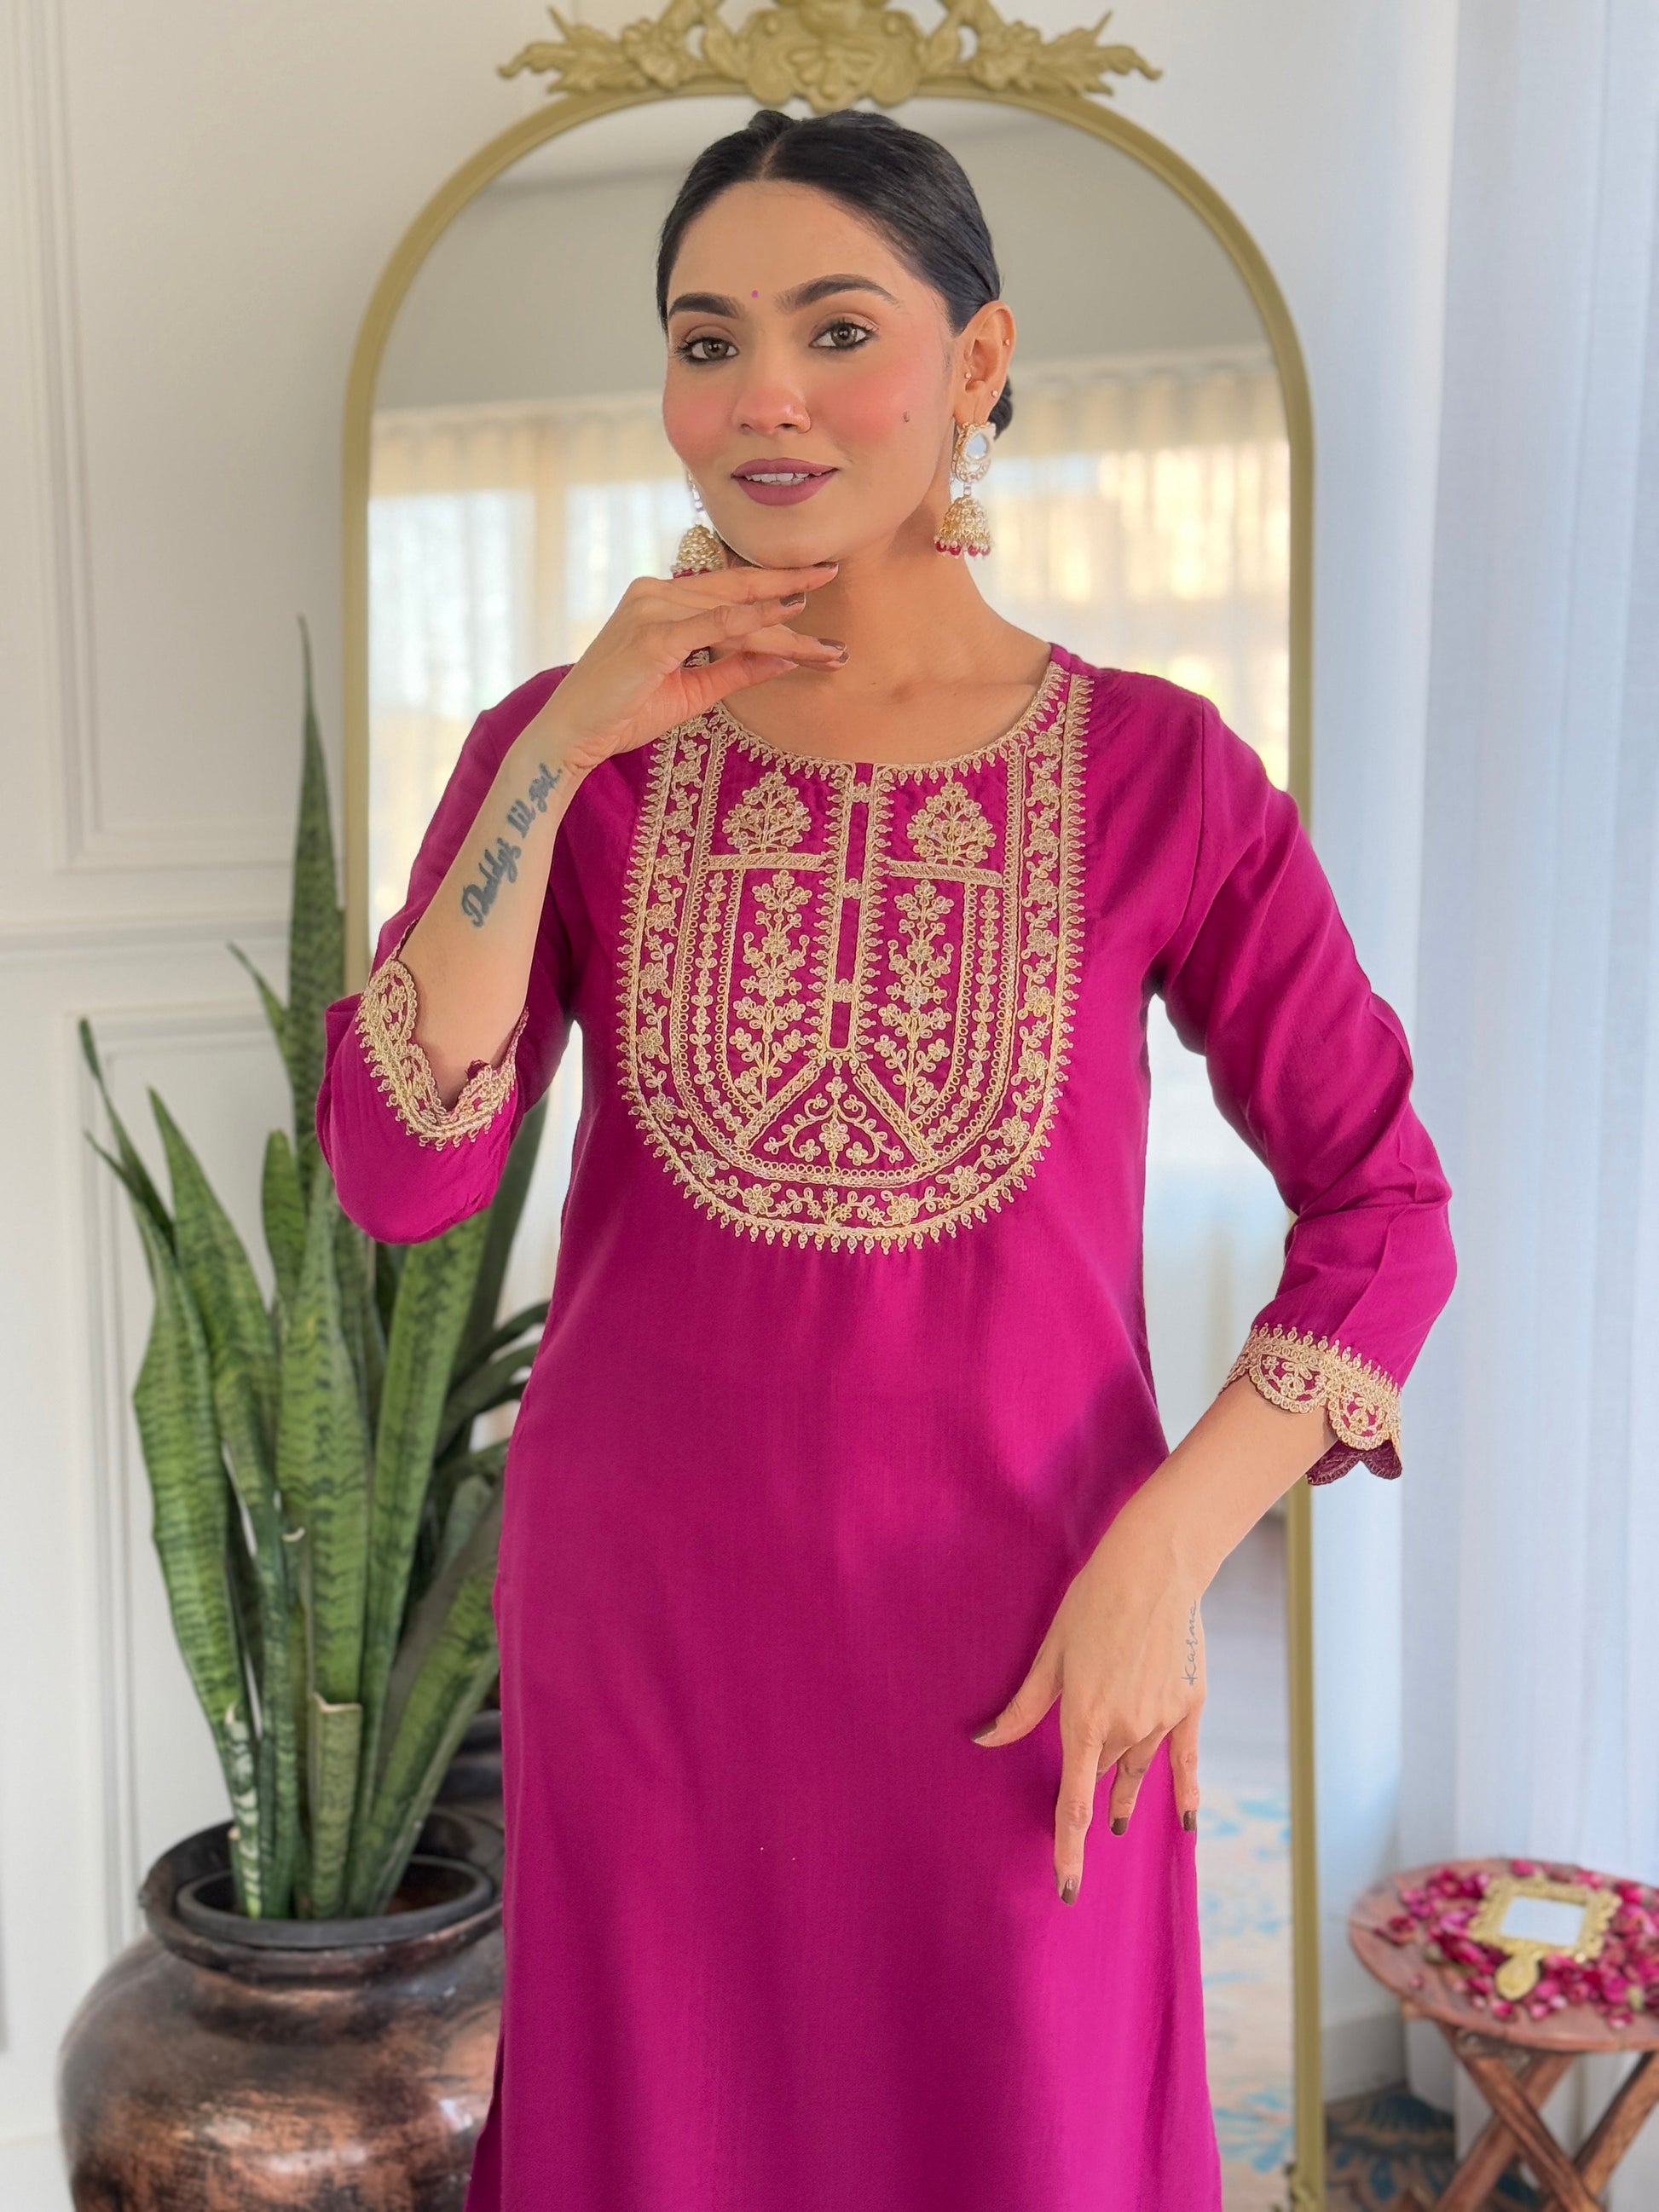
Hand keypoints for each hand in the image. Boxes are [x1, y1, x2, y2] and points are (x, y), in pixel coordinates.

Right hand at [530, 563, 844, 775]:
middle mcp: (655, 592)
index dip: (772, 586)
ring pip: (732, 611)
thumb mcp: (693, 689)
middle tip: (832, 573)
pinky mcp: (651, 634)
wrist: (574, 733)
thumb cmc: (625, 711)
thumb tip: (785, 658)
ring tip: (825, 641)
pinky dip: (751, 622)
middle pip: (735, 591)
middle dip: (788, 588)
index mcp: (661, 598)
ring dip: (782, 626)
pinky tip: (785, 623)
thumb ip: (735, 669)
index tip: (813, 585)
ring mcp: (651, 609)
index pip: (728, 589)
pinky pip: (713, 624)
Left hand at [970, 1494, 1204, 1903]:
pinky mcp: (1190, 1704)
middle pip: (1104, 1775)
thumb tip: (985, 1740)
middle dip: (1092, 1789)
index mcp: (1085, 1718)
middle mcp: (1127, 1728)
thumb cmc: (1093, 1603)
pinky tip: (1185, 1822)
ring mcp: (1163, 1719)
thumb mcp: (1050, 1653)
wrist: (1156, 1568)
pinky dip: (1185, 1792)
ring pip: (1138, 1766)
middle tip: (1080, 1817)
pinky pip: (1186, 1760)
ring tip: (1118, 1819)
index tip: (1066, 1889)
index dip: (1068, 1849)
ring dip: (1125, 1790)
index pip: (1072, 1800)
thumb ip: (1023, 1707)